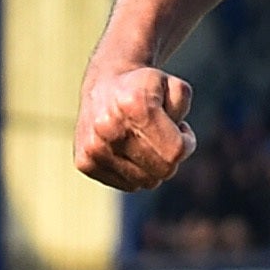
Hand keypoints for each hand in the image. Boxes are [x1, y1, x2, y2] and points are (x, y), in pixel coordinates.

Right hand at [75, 63, 195, 190]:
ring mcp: (94, 147)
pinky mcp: (84, 162)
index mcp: (134, 105)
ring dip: (151, 165)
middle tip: (163, 136)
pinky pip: (127, 185)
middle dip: (170, 155)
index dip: (186, 142)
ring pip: (145, 182)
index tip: (180, 129)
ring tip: (143, 140)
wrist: (104, 84)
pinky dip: (133, 171)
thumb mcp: (176, 88)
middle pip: (163, 171)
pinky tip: (127, 149)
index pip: (176, 151)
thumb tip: (176, 149)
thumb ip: (183, 109)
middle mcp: (108, 127)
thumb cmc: (147, 89)